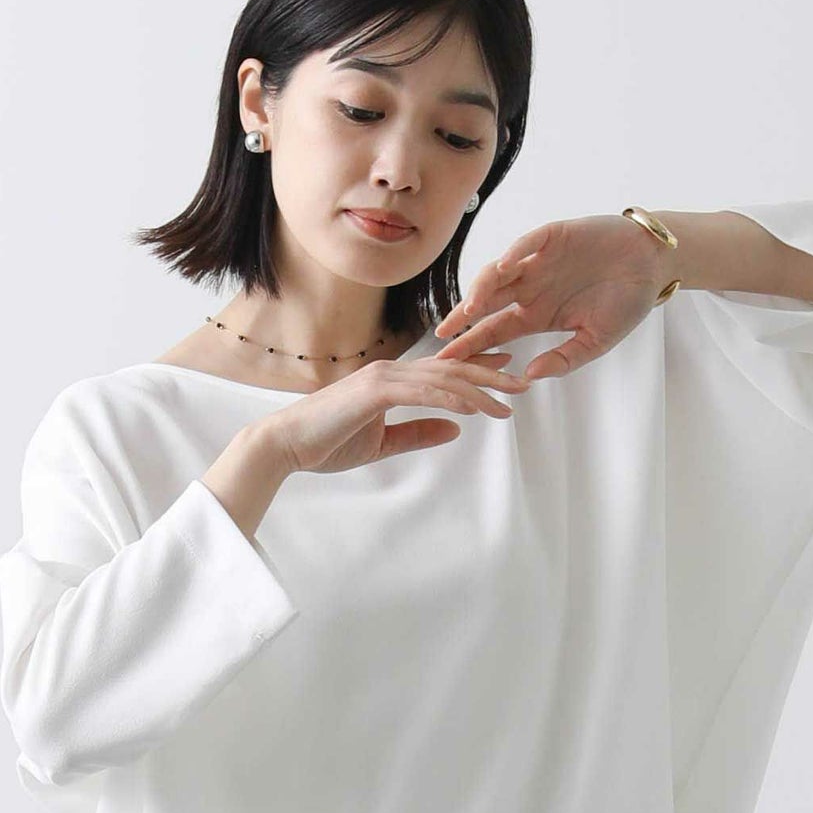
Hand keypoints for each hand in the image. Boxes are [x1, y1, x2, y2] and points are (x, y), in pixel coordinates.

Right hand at [266, 351, 527, 474]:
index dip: (478, 367)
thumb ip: (417, 433)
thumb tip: (454, 430)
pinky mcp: (375, 391)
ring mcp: (383, 378)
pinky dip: (452, 397)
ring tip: (510, 398)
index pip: (444, 370)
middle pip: (452, 368)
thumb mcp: (382, 443)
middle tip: (525, 381)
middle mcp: (391, 372)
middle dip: (491, 373)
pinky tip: (475, 406)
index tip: (507, 369)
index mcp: (392, 381)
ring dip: (480, 388)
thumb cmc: (327, 443)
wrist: (287, 445)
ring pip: (444, 378)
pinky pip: (423, 392)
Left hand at [432, 214, 675, 379]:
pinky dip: (516, 252)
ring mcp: (540, 262)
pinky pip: (529, 243)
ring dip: (483, 288)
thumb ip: (564, 359)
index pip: (495, 331)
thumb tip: (528, 377)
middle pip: (488, 303)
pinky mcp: (554, 236)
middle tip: (443, 335)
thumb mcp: (596, 341)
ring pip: (500, 272)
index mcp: (537, 315)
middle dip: (464, 318)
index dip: (471, 344)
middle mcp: (532, 288)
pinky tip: (505, 266)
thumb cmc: (626, 302)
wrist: (654, 264)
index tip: (447, 361)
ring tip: (472, 306)